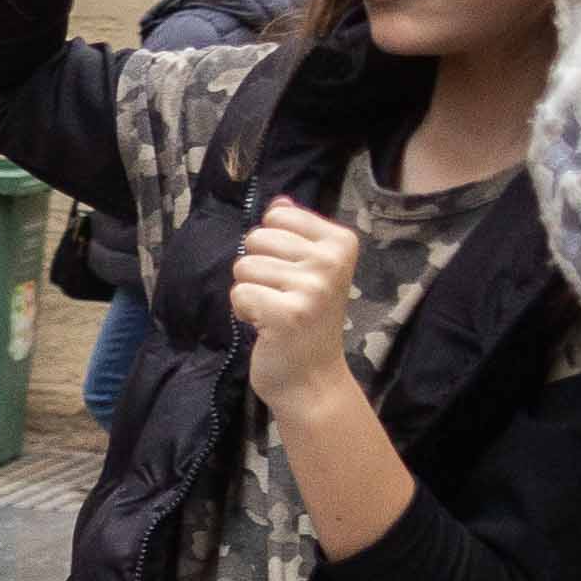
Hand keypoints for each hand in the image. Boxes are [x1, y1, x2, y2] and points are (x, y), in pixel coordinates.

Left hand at [226, 195, 364, 415]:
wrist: (312, 378)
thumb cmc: (305, 321)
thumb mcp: (309, 270)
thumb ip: (295, 234)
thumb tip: (278, 201)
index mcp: (340, 242)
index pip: (278, 214)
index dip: (270, 245)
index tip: (289, 273)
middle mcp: (331, 260)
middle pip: (257, 238)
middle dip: (256, 269)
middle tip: (279, 296)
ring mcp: (312, 286)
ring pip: (244, 266)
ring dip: (250, 292)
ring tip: (273, 312)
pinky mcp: (288, 313)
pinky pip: (239, 293)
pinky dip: (244, 312)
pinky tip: (266, 326)